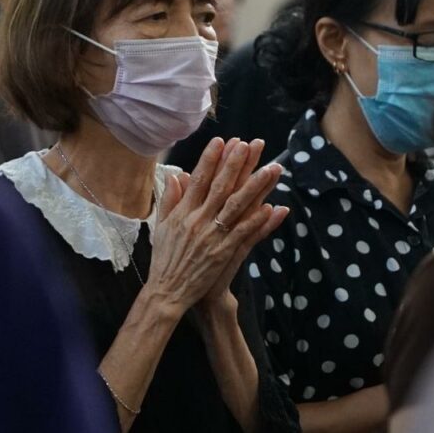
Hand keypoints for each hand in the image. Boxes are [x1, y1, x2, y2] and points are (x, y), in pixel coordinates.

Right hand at [144, 138, 288, 316]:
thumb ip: (170, 200)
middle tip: (249, 144)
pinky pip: (243, 233)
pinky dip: (256, 220)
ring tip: (270, 169)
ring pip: (236, 206)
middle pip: (220, 186)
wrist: (167, 291)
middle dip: (235, 163)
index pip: (198, 179)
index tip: (222, 141)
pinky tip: (271, 207)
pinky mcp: (222, 252)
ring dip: (255, 186)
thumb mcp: (162, 226)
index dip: (210, 159)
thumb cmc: (165, 259)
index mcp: (182, 212)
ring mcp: (211, 236)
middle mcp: (197, 220)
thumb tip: (175, 176)